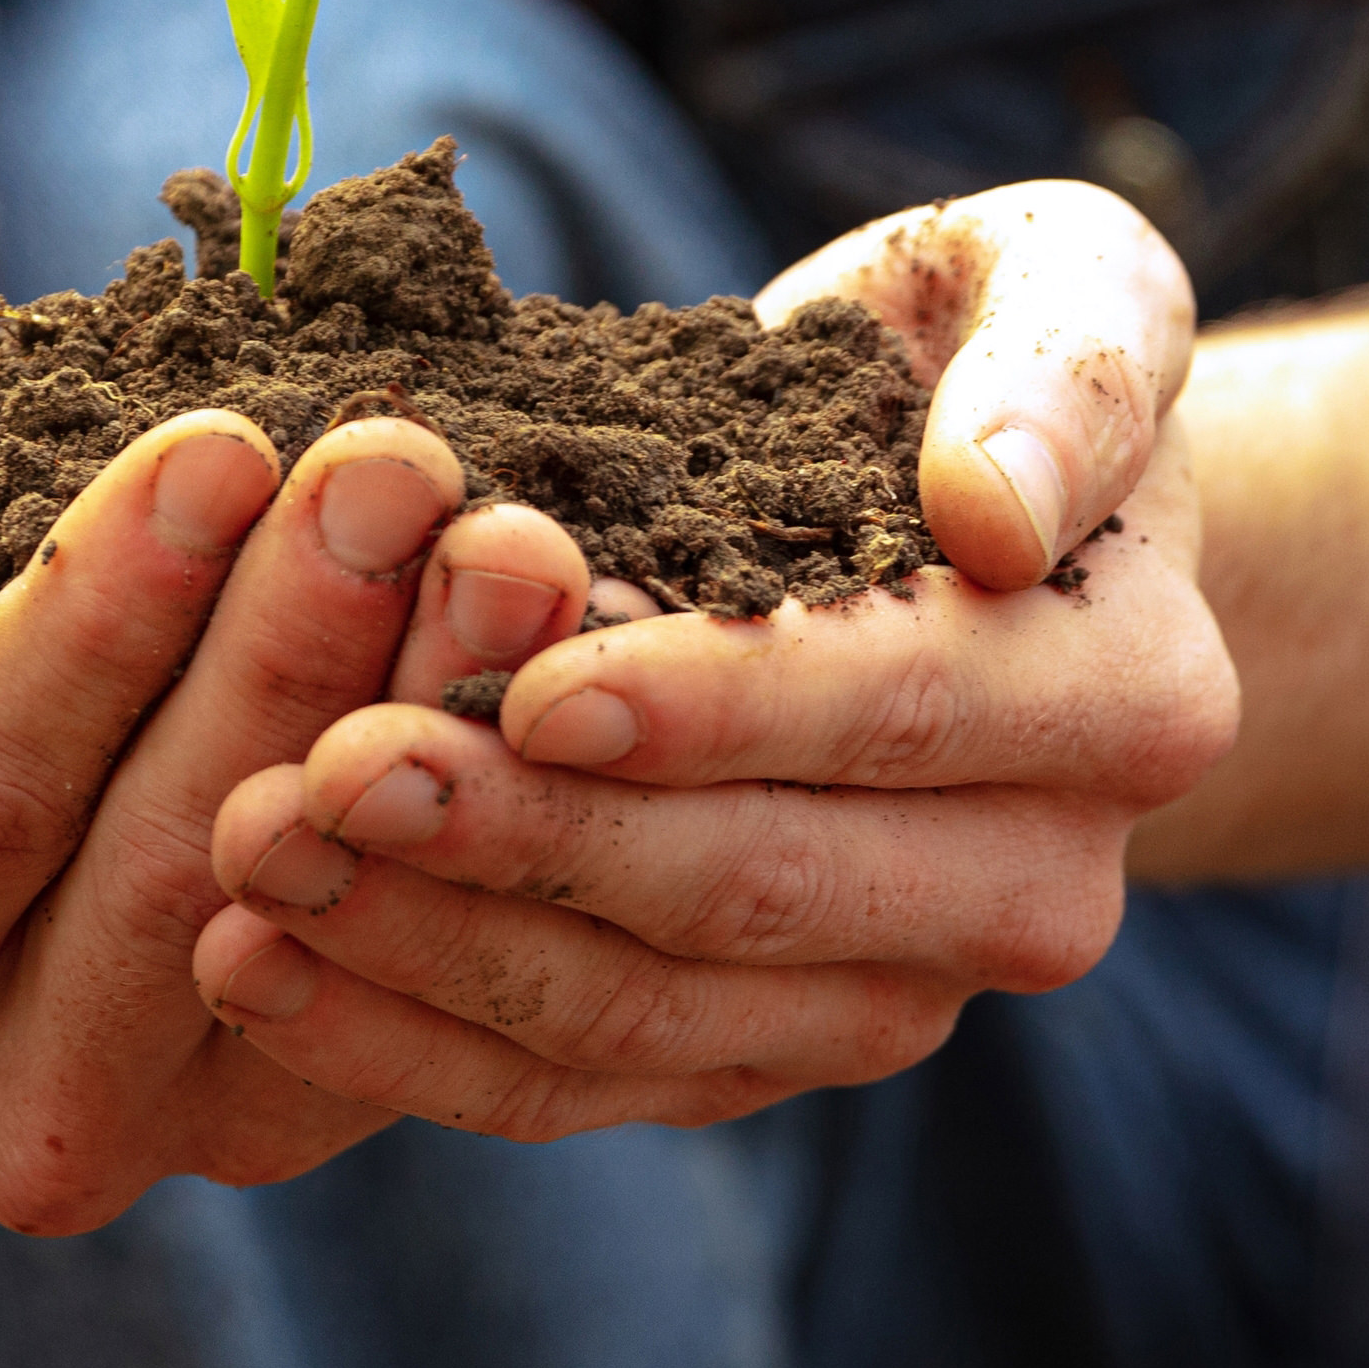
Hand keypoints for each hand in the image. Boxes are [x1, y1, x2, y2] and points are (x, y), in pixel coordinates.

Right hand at [0, 405, 599, 1231]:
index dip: (100, 627)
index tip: (216, 450)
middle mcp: (9, 1113)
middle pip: (173, 869)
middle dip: (294, 651)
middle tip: (397, 466)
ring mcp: (192, 1128)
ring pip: (336, 911)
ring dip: (433, 711)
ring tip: (510, 533)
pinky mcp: (342, 1090)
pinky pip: (442, 948)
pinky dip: (506, 786)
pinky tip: (565, 634)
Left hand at [188, 182, 1239, 1137]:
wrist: (979, 532)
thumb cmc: (985, 368)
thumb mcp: (1070, 285)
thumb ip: (1072, 369)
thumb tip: (995, 507)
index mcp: (1125, 699)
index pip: (894, 713)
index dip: (708, 706)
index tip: (526, 681)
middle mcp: (1037, 889)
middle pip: (749, 890)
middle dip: (520, 839)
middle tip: (316, 775)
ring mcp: (894, 996)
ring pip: (642, 1013)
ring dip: (428, 945)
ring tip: (243, 860)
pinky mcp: (759, 1053)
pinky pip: (574, 1083)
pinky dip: (404, 1038)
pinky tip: (251, 962)